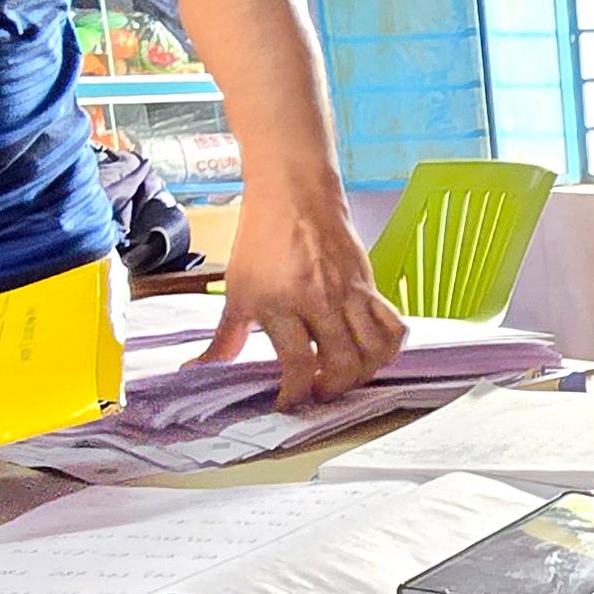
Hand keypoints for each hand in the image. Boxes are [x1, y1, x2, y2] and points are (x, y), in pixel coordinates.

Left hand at [214, 193, 406, 403]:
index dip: (295, 394)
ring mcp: (349, 292)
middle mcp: (319, 300)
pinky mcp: (370, 284)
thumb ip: (226, 337)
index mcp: (280, 302)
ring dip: (361, 374)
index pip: (297, 364)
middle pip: (342, 364)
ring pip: (372, 350)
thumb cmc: (262, 237)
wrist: (294, 191)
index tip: (288, 403)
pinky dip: (389, 347)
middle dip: (331, 390)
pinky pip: (394, 325)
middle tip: (319, 391)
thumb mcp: (237, 289)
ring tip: (345, 376)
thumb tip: (199, 369)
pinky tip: (371, 353)